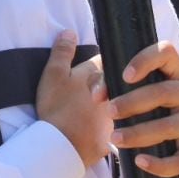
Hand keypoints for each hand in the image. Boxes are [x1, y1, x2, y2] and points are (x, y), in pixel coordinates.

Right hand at [36, 30, 112, 166]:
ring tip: (110, 109)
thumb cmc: (57, 107)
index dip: (107, 60)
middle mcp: (114, 91)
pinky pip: (124, 127)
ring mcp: (116, 113)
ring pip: (125, 102)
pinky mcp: (116, 134)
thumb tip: (70, 31)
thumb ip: (62, 52)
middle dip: (116, 81)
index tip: (101, 66)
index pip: (110, 59)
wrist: (62, 145)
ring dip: (121, 103)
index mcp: (99, 74)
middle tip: (102, 89)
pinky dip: (121, 126)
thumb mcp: (53, 74)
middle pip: (121, 80)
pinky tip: (117, 131)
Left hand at [109, 41, 178, 177]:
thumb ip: (101, 81)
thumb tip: (98, 95)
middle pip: (165, 92)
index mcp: (175, 67)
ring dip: (140, 134)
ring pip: (170, 126)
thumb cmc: (131, 93)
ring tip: (115, 137)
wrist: (148, 120)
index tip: (124, 76)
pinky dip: (162, 164)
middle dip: (134, 103)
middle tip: (109, 111)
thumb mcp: (115, 81)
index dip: (145, 61)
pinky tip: (139, 161)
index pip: (165, 52)